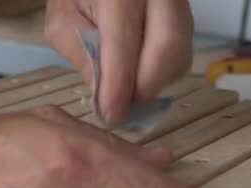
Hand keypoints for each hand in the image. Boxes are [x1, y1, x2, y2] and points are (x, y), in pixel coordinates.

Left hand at [44, 0, 193, 124]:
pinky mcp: (186, 16)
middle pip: (168, 45)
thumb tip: (109, 100)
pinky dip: (161, 74)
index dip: (119, 82)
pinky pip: (183, 54)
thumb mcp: (64, 22)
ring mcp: (179, 2)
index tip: (111, 114)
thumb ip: (84, 58)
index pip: (124, 38)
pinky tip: (139, 72)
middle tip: (122, 106)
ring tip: (126, 87)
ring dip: (154, 82)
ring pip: (180, 53)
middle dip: (144, 86)